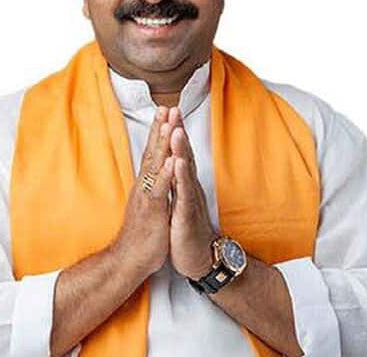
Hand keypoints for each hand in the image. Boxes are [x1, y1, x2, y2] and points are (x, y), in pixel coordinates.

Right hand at [111, 106, 174, 277]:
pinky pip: (160, 189)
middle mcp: (144, 186)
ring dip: (163, 144)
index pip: (152, 153)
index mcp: (145, 185)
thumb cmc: (140, 236)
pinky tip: (174, 160)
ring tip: (170, 123)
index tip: (164, 113)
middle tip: (166, 106)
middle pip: (152, 151)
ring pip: (155, 165)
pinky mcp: (152, 210)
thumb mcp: (148, 207)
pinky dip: (167, 174)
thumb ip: (151, 190)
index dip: (158, 133)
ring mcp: (147, 196)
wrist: (128, 259)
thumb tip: (154, 176)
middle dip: (161, 128)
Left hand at [167, 107, 218, 279]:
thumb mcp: (178, 201)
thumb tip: (173, 164)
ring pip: (185, 170)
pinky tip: (178, 164)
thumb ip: (177, 182)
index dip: (173, 132)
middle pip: (183, 154)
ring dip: (181, 149)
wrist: (198, 258)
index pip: (178, 153)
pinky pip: (184, 193)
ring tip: (176, 128)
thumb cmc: (187, 230)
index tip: (168, 110)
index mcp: (182, 184)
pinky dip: (181, 177)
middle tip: (173, 108)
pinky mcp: (187, 215)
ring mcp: (189, 200)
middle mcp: (187, 187)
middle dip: (178, 131)